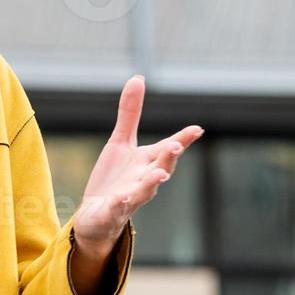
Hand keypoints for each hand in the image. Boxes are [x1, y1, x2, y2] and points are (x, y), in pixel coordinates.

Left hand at [72, 74, 202, 256]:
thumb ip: (130, 113)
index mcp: (147, 162)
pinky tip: (120, 198)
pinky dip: (120, 204)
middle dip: (169, 158)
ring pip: (144, 192)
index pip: (168, 149)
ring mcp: (130, 198)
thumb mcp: (120, 142)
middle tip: (175, 146)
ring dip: (151, 183)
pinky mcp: (111, 213)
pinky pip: (117, 209)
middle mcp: (143, 180)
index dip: (183, 139)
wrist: (97, 217)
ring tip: (159, 174)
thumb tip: (139, 77)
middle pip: (161, 168)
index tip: (197, 129)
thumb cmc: (115, 179)